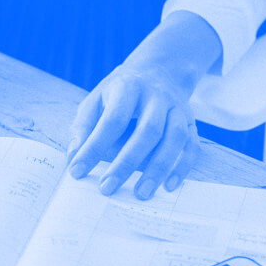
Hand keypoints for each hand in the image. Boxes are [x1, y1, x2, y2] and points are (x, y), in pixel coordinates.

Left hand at [67, 63, 199, 199]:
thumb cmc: (118, 94)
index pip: (112, 120)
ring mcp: (177, 108)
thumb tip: (73, 158)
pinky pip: (192, 146)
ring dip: (158, 168)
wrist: (158, 71)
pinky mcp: (190, 122)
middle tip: (107, 189)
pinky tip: (168, 187)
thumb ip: (83, 128)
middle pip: (147, 131)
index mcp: (127, 88)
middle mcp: (156, 96)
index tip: (77, 171)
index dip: (94, 147)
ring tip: (140, 194)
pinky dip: (182, 167)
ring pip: (174, 138)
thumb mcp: (95, 100)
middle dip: (126, 163)